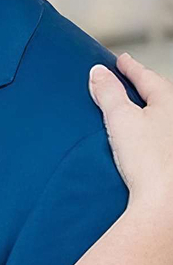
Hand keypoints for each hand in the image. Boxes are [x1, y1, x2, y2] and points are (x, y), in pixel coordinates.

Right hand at [90, 53, 172, 218]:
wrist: (164, 204)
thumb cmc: (149, 162)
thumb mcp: (120, 120)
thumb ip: (108, 93)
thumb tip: (98, 72)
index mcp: (169, 102)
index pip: (147, 77)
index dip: (131, 68)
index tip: (121, 61)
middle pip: (160, 96)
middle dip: (142, 88)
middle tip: (127, 82)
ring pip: (163, 119)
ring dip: (147, 113)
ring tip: (131, 113)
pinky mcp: (171, 163)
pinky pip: (161, 140)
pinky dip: (150, 135)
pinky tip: (141, 145)